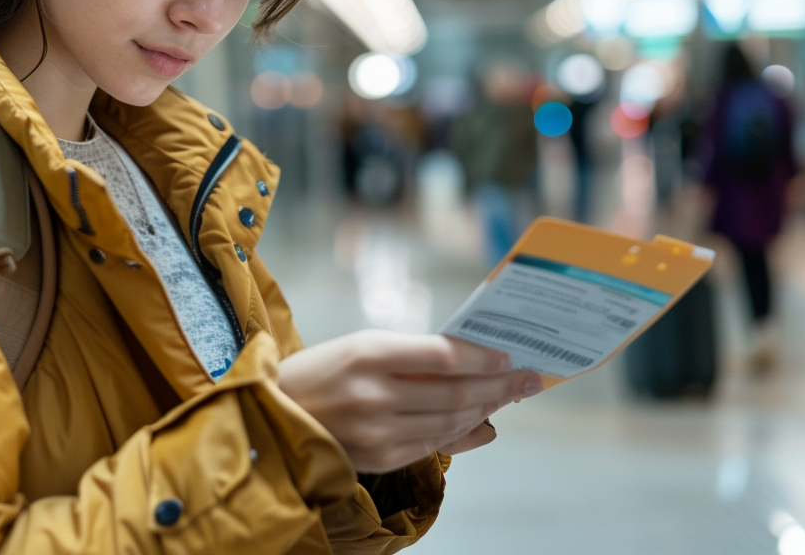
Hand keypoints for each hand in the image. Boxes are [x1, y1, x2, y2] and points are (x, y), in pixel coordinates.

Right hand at [278, 330, 542, 473]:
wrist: (276, 413)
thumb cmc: (323, 371)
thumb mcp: (361, 345)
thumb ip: (414, 354)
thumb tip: (472, 363)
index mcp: (368, 354)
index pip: (442, 356)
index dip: (482, 357)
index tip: (508, 355)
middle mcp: (374, 395)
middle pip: (454, 392)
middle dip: (498, 386)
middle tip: (528, 379)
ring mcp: (377, 432)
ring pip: (450, 421)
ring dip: (486, 409)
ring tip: (508, 396)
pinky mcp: (380, 458)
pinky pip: (434, 444)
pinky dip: (462, 432)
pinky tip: (482, 421)